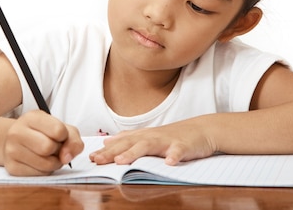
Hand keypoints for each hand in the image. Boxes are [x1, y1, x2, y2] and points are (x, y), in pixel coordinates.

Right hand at [3, 110, 83, 175]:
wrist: (18, 141)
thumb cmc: (43, 133)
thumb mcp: (61, 128)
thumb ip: (73, 140)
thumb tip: (66, 158)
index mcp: (31, 117)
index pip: (58, 130)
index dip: (64, 136)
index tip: (59, 135)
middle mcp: (17, 132)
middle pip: (49, 147)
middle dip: (58, 151)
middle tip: (54, 147)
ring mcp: (11, 150)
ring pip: (46, 164)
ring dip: (54, 163)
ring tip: (48, 156)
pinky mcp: (12, 167)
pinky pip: (39, 175)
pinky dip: (45, 171)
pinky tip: (40, 162)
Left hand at [89, 117, 216, 165]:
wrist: (202, 130)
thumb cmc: (174, 136)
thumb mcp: (149, 136)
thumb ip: (128, 139)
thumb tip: (107, 141)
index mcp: (142, 136)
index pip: (120, 143)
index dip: (105, 150)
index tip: (91, 158)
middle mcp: (151, 136)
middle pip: (129, 143)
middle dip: (112, 152)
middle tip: (97, 160)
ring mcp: (167, 140)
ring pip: (148, 146)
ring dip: (134, 153)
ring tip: (121, 161)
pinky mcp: (183, 145)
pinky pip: (178, 151)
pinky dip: (173, 156)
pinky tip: (169, 162)